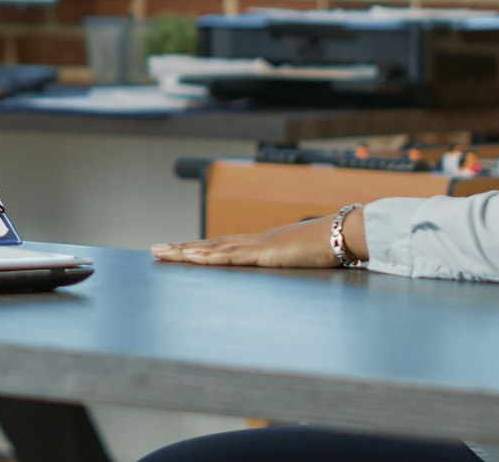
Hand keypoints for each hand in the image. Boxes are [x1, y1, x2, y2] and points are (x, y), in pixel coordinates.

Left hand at [152, 208, 365, 268]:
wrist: (344, 234)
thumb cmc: (328, 247)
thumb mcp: (301, 259)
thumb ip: (289, 263)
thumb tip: (286, 265)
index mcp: (260, 244)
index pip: (221, 246)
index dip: (197, 247)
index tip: (176, 250)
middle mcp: (252, 241)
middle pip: (209, 245)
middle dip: (180, 248)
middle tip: (154, 249)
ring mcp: (256, 246)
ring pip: (212, 248)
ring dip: (185, 251)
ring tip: (162, 252)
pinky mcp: (263, 253)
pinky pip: (231, 256)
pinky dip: (209, 257)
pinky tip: (192, 257)